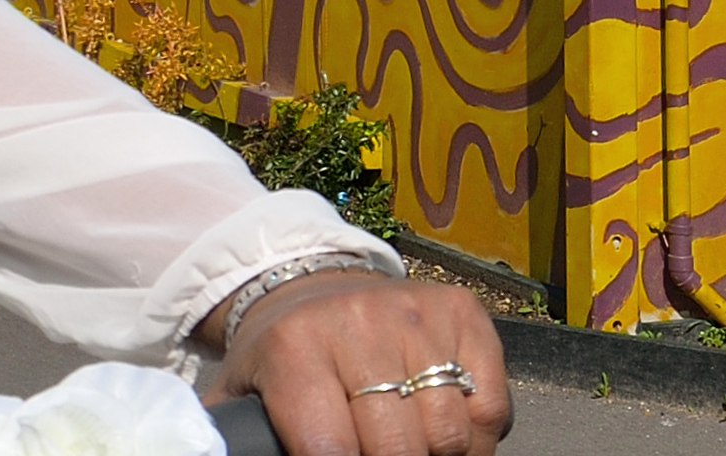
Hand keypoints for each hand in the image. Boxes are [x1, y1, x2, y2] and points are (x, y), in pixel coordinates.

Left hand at [212, 272, 511, 454]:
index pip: (331, 449)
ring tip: (408, 448)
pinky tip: (440, 425)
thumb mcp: (242, 390)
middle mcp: (357, 324)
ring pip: (450, 435)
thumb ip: (233, 433)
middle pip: (399, 448)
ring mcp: (415, 315)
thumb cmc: (280, 358)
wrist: (313, 285)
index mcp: (293, 349)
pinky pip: (491, 408)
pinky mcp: (462, 313)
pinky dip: (475, 435)